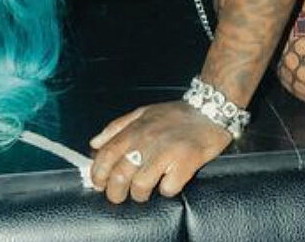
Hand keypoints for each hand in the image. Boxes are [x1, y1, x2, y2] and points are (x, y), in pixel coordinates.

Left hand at [88, 100, 233, 202]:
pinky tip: (169, 182)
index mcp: (135, 129)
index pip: (106, 156)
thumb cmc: (176, 114)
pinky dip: (167, 190)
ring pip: (140, 186)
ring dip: (140, 194)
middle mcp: (148, 140)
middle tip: (119, 196)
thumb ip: (117, 127)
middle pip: (120, 176)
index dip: (98, 174)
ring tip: (144, 191)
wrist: (210, 109)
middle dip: (115, 192)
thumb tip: (94, 143)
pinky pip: (168, 188)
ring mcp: (167, 151)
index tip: (99, 184)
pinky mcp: (186, 162)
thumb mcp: (143, 113)